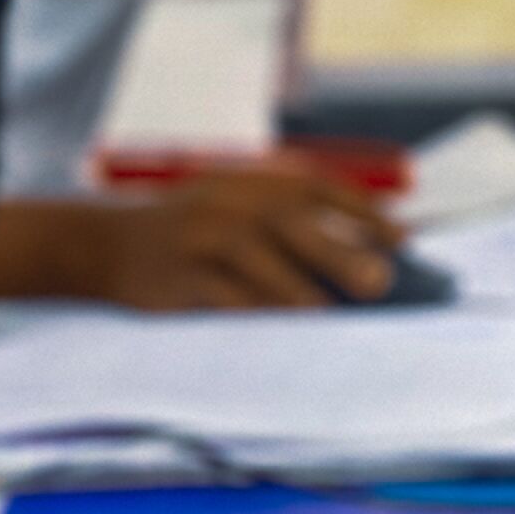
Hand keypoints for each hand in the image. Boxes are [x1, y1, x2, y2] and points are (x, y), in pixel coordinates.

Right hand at [0, 176, 400, 307]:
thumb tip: (374, 257)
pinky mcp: (180, 277)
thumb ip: (295, 224)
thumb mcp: (238, 206)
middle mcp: (230, 201)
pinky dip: (254, 315)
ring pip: (259, 266)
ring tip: (329, 317)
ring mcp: (202, 238)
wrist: (108, 244)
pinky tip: (279, 333)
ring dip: (299, 294)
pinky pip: (224, 299)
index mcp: (253, 180)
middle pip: (294, 224)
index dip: (365, 213)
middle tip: (380, 283)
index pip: (318, 189)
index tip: (406, 239)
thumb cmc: (195, 231)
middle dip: (341, 253)